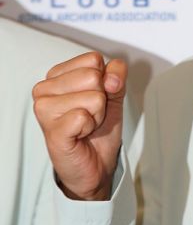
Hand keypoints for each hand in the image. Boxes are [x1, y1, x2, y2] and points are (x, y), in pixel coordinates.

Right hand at [33, 52, 126, 200]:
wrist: (96, 165)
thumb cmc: (99, 130)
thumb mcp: (113, 95)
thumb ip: (116, 76)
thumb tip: (111, 78)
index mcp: (57, 75)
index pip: (93, 59)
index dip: (104, 82)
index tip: (94, 100)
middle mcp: (44, 88)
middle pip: (93, 76)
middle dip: (101, 100)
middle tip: (89, 116)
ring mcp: (44, 109)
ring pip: (93, 97)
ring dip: (96, 115)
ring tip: (84, 126)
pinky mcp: (51, 130)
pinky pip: (84, 116)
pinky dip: (89, 127)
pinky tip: (79, 135)